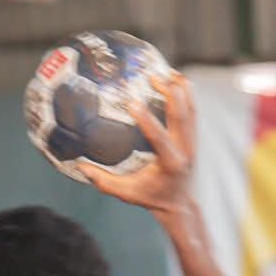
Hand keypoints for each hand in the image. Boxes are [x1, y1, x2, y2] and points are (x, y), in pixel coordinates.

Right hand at [77, 72, 194, 215]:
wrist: (180, 204)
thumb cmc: (151, 198)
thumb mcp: (126, 193)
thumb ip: (104, 182)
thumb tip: (81, 167)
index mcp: (170, 163)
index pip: (159, 138)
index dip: (147, 120)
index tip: (133, 103)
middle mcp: (185, 150)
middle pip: (182, 116)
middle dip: (170, 94)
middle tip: (153, 77)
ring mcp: (193, 142)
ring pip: (191, 109)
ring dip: (181, 89)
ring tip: (167, 71)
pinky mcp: (194, 137)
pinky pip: (193, 110)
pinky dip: (187, 94)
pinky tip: (177, 79)